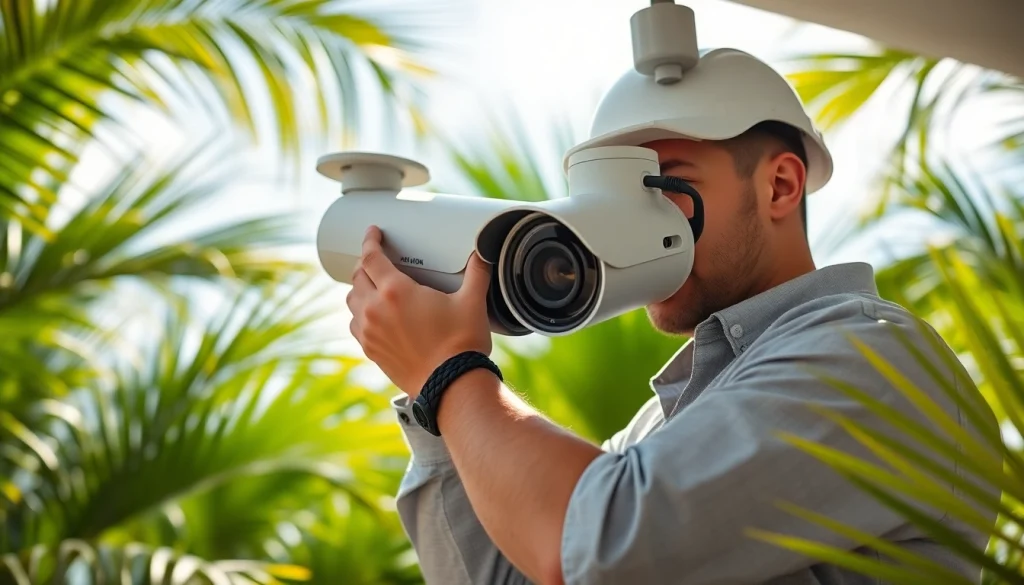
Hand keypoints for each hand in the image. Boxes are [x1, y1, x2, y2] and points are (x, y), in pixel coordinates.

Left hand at [346, 226, 493, 396]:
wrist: (451, 386)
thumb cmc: (461, 343)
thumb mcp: (472, 301)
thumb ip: (476, 272)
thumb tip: (483, 252)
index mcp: (396, 291)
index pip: (371, 257)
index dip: (370, 241)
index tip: (373, 233)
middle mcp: (375, 310)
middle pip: (358, 277)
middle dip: (365, 264)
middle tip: (377, 259)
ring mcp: (369, 332)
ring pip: (352, 302)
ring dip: (360, 289)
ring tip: (373, 286)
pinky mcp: (370, 351)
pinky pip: (355, 325)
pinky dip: (360, 314)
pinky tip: (373, 314)